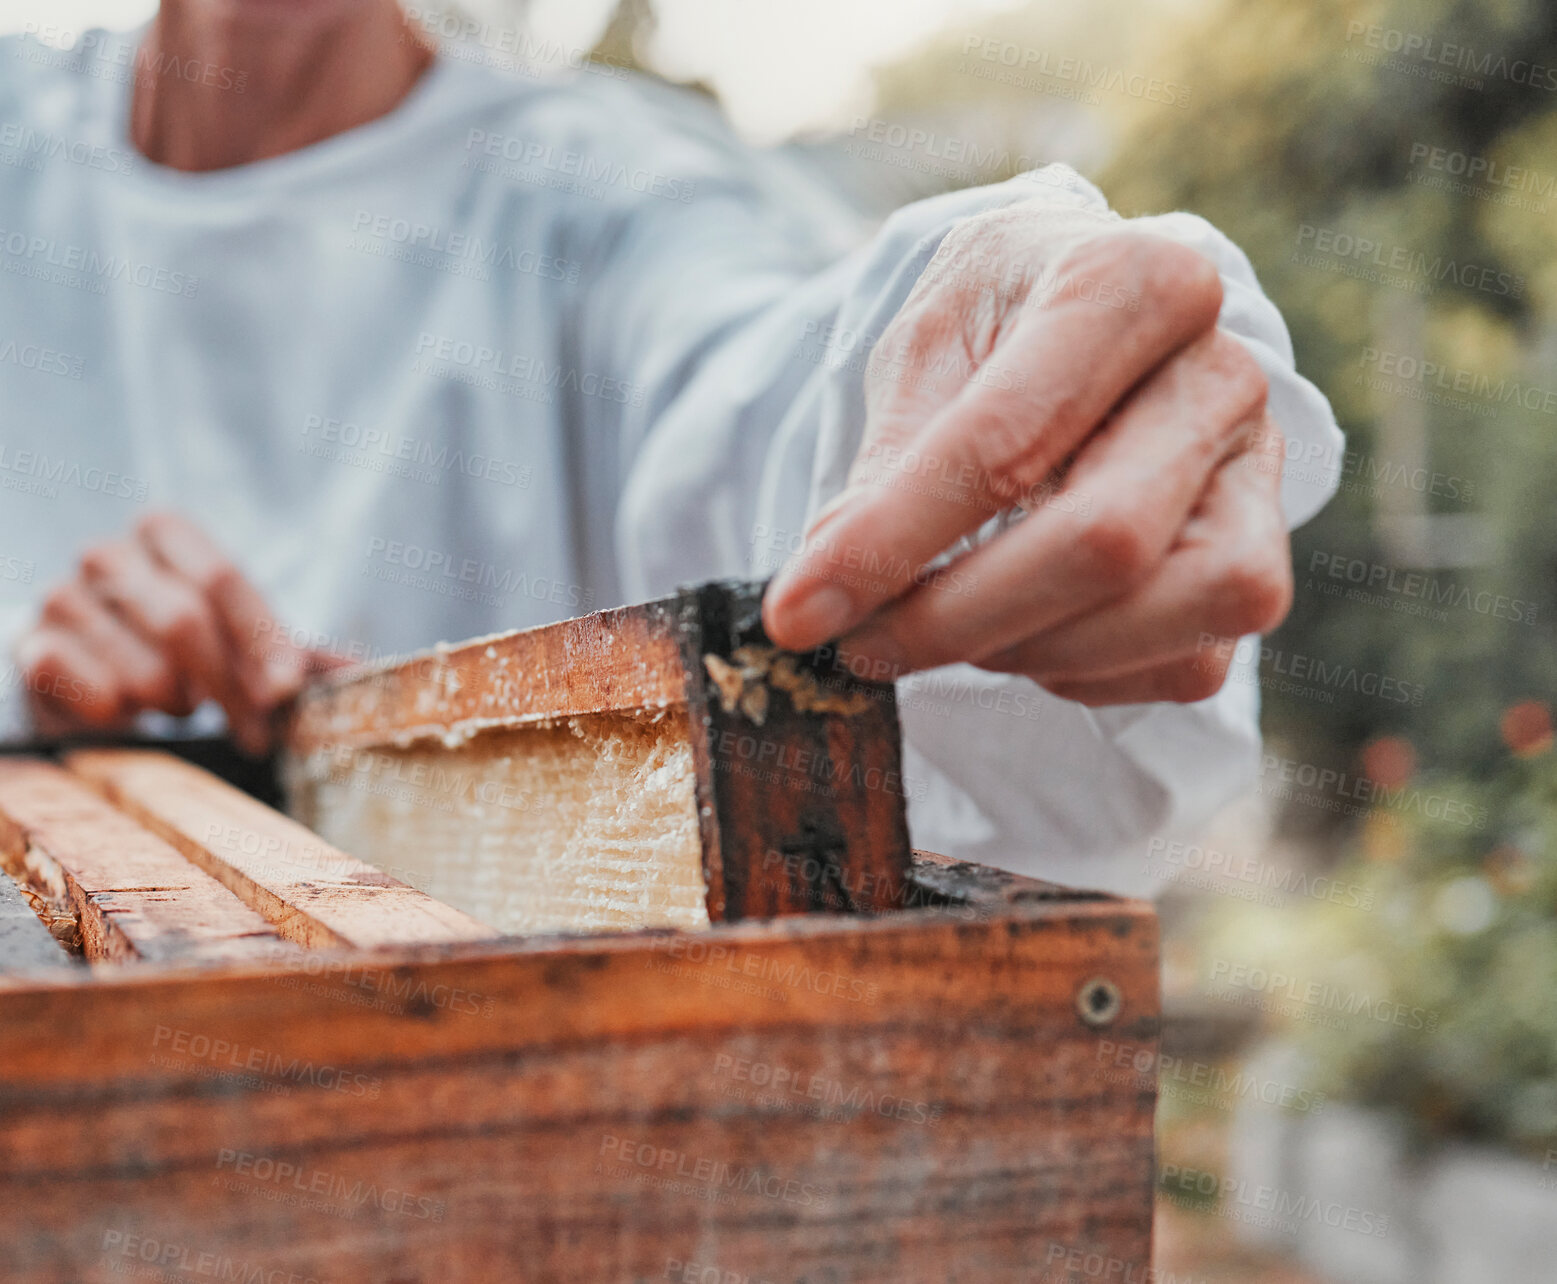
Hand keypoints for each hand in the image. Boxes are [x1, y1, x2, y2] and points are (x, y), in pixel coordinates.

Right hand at [15, 512, 338, 753]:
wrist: (89, 676)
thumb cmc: (183, 651)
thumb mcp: (243, 642)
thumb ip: (296, 654)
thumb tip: (359, 673)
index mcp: (165, 532)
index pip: (221, 577)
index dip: (262, 639)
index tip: (288, 692)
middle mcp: (107, 555)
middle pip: (184, 621)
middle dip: (232, 687)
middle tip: (257, 732)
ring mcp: (60, 599)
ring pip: (144, 668)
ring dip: (179, 703)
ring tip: (183, 706)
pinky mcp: (31, 651)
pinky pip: (93, 692)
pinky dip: (126, 715)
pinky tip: (132, 714)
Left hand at [762, 203, 1291, 705]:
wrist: (1077, 321)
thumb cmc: (994, 330)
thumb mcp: (920, 353)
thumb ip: (886, 469)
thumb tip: (823, 594)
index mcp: (1133, 284)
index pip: (1006, 441)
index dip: (892, 540)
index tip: (798, 612)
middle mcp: (1221, 375)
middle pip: (1103, 543)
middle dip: (958, 618)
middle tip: (860, 644)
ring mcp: (1257, 477)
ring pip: (1166, 615)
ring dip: (1024, 652)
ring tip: (941, 624)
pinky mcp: (1258, 563)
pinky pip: (1181, 666)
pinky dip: (1078, 674)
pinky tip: (1019, 630)